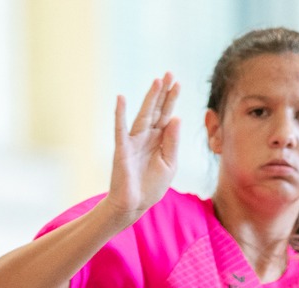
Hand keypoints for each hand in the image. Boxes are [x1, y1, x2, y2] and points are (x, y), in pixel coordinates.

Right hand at [105, 75, 180, 222]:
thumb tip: (177, 118)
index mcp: (159, 140)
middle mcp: (146, 136)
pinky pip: (121, 128)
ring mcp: (134, 141)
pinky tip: (121, 99)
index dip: (172, 100)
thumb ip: (173, 142)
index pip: (167, 116)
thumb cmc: (151, 186)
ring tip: (156, 81)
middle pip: (156, 110)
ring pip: (143, 115)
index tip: (178, 83)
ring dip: (150, 98)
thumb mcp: (169, 164)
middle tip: (169, 73)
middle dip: (163, 93)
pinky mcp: (123, 149)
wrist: (135, 204)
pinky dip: (120, 114)